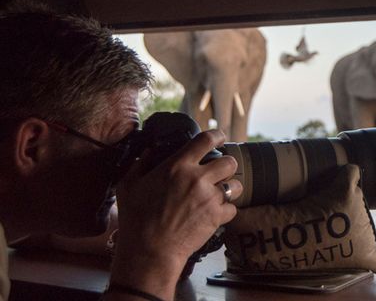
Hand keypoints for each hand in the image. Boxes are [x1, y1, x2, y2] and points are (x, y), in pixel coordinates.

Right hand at [108, 130, 242, 298]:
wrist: (149, 250)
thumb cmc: (136, 219)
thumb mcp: (129, 185)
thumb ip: (140, 163)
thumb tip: (149, 150)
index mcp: (177, 166)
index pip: (206, 140)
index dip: (217, 135)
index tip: (219, 137)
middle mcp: (197, 178)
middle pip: (230, 161)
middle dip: (227, 164)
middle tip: (219, 171)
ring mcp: (209, 198)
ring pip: (235, 184)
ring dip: (229, 187)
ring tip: (219, 193)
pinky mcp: (216, 217)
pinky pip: (233, 208)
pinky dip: (226, 210)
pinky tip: (215, 213)